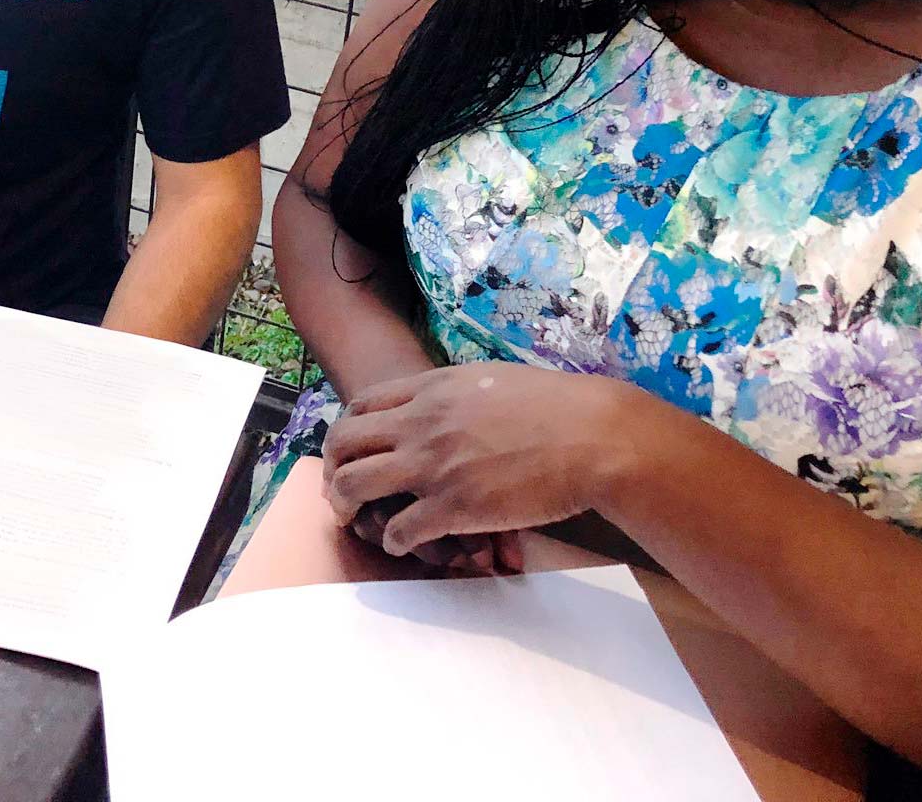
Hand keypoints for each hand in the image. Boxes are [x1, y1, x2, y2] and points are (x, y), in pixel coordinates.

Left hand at [321, 363, 629, 559]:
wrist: (590, 436)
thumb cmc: (553, 405)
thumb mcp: (490, 379)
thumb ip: (454, 391)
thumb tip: (442, 399)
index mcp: (431, 389)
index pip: (361, 405)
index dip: (347, 429)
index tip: (349, 449)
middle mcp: (420, 424)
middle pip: (344, 442)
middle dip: (332, 467)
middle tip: (338, 488)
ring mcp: (432, 466)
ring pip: (354, 485)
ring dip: (346, 505)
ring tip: (353, 519)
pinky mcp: (453, 507)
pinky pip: (399, 529)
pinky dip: (393, 539)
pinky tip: (402, 543)